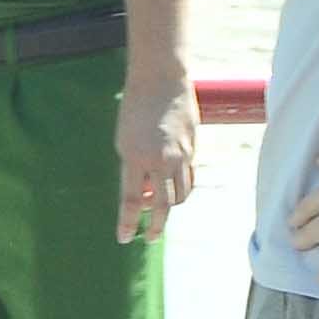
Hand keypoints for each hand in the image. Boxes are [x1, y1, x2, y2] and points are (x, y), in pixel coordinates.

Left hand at [116, 73, 199, 243]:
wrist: (161, 79)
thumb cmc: (134, 108)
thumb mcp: (124, 140)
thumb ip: (133, 170)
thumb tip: (146, 196)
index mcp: (136, 157)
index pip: (132, 200)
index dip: (128, 223)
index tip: (124, 238)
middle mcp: (161, 160)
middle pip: (163, 205)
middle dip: (156, 226)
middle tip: (149, 238)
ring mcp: (181, 155)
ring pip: (181, 195)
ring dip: (170, 208)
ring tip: (158, 213)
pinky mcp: (194, 149)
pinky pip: (189, 177)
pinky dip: (181, 189)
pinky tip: (172, 190)